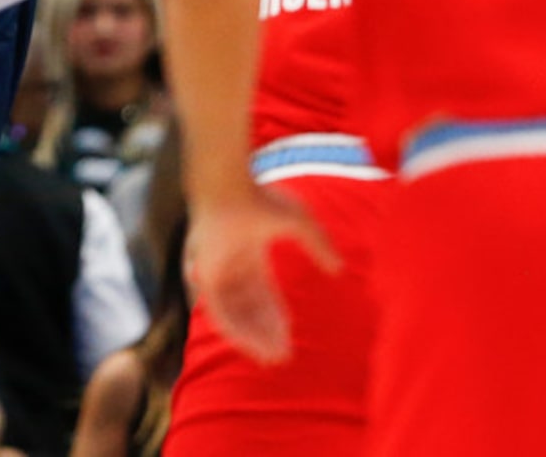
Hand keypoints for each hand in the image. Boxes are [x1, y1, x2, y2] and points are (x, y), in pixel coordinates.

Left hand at [184, 185, 341, 365]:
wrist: (227, 189)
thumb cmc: (260, 200)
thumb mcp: (299, 224)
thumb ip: (319, 245)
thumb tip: (339, 269)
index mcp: (248, 252)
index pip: (262, 292)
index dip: (275, 314)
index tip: (290, 334)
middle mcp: (231, 265)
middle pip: (249, 308)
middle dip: (266, 332)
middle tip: (283, 355)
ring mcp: (217, 271)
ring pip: (236, 314)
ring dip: (254, 337)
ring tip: (273, 356)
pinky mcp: (205, 277)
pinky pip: (220, 313)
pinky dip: (237, 331)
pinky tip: (255, 346)